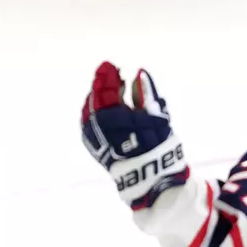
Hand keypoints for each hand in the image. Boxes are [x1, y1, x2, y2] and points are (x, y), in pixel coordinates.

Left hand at [81, 62, 189, 208]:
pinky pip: (89, 124)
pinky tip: (103, 104)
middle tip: (108, 71)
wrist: (150, 180)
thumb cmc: (158, 147)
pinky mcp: (95, 148)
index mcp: (113, 120)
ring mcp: (94, 139)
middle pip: (95, 101)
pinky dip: (94, 111)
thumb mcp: (156, 118)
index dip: (107, 78)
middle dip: (101, 85)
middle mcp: (99, 129)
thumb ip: (146, 94)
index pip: (106, 93)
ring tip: (109, 86)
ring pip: (90, 111)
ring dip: (97, 97)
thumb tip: (139, 72)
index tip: (109, 66)